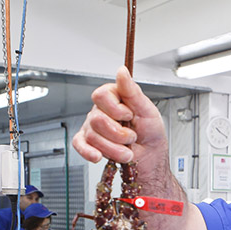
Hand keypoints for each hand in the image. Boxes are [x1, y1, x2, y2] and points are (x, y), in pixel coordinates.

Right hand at [72, 67, 170, 196]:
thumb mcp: (147, 110)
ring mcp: (92, 127)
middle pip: (96, 119)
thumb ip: (132, 91)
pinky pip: (79, 145)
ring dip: (114, 148)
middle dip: (118, 134)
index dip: (115, 109)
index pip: (101, 96)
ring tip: (127, 150)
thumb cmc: (151, 133)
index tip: (129, 116)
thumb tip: (122, 71)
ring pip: (93, 136)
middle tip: (131, 137)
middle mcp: (100, 111)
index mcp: (114, 98)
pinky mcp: (89, 143)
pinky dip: (88, 152)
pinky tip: (98, 156)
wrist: (150, 157)